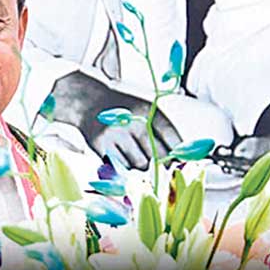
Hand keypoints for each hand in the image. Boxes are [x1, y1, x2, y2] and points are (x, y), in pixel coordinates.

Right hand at [49, 71, 181, 168]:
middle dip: (160, 164)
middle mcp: (134, 122)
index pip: (172, 138)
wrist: (89, 101)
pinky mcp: (101, 146)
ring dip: (141, 165)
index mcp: (149, 111)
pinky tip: (121, 154)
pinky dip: (124, 166)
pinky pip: (121, 167)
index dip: (178, 154)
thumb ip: (162, 132)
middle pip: (158, 156)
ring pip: (140, 164)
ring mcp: (117, 135)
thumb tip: (179, 159)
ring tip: (135, 155)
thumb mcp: (146, 111)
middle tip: (157, 164)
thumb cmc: (124, 110)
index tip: (180, 162)